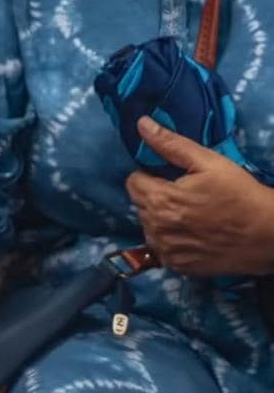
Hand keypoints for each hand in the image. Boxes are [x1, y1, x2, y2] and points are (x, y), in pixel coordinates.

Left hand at [126, 115, 273, 277]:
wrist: (268, 234)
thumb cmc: (238, 193)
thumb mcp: (207, 161)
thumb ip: (170, 144)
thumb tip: (141, 124)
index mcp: (160, 201)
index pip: (132, 182)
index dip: (150, 175)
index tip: (169, 176)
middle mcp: (157, 230)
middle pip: (140, 205)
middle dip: (154, 196)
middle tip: (183, 193)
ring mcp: (168, 252)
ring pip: (149, 227)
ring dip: (160, 219)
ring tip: (188, 213)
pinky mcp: (180, 268)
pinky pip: (162, 249)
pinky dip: (170, 240)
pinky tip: (191, 233)